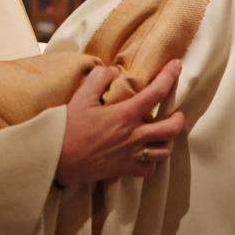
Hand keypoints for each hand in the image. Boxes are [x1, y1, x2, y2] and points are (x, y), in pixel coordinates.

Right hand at [57, 61, 186, 184]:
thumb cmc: (67, 127)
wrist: (56, 158)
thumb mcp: (80, 96)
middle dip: (179, 118)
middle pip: (171, 128)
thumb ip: (98, 79)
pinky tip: (148, 155)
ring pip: (164, 151)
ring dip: (168, 141)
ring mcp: (130, 155)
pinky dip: (152, 162)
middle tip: (176, 112)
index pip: (156, 92)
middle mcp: (133, 136)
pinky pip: (148, 169)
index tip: (176, 65)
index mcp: (125, 115)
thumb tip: (112, 71)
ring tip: (165, 134)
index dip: (169, 76)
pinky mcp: (123, 169)